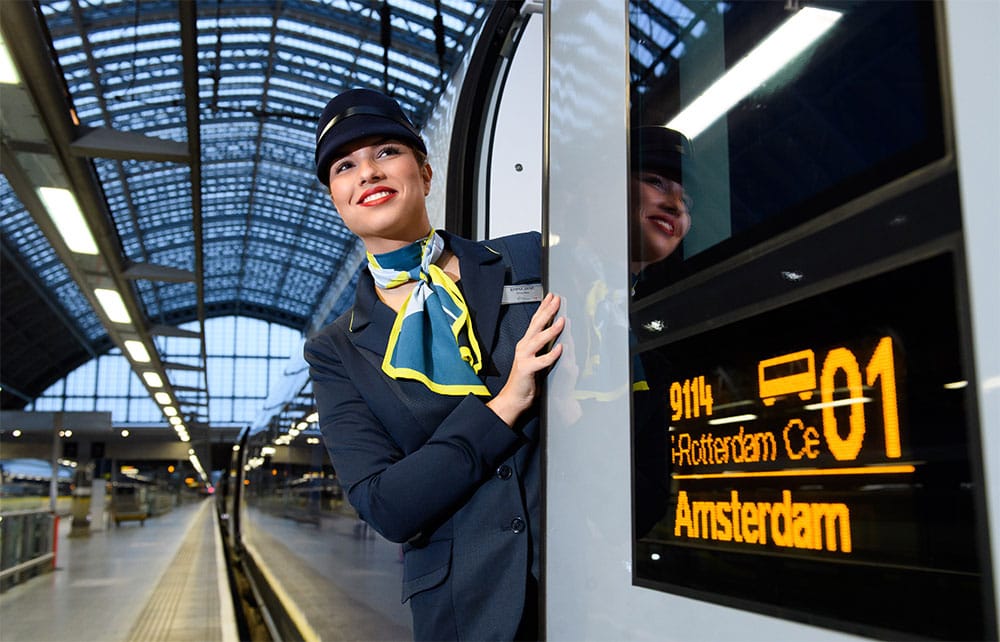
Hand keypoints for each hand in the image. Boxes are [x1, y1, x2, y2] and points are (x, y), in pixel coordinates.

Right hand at [487, 293, 564, 425]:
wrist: (514, 398)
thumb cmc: (526, 380)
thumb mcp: (536, 359)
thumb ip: (544, 348)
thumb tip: (558, 337)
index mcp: (526, 343)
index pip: (536, 321)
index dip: (543, 308)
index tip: (552, 297)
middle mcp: (523, 347)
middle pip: (536, 325)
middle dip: (547, 311)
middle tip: (557, 300)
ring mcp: (524, 357)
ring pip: (538, 340)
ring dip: (551, 330)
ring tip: (562, 321)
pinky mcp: (526, 369)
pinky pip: (541, 361)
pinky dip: (551, 354)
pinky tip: (560, 348)